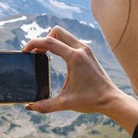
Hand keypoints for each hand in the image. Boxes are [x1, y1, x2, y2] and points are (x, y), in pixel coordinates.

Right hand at [23, 26, 137, 132]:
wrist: (111, 100)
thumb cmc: (91, 101)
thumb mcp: (65, 103)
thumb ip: (45, 105)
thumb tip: (29, 106)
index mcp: (74, 57)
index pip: (49, 41)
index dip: (33, 44)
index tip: (25, 51)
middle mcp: (81, 49)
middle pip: (56, 31)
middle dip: (43, 39)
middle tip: (36, 53)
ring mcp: (86, 49)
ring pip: (64, 34)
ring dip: (52, 40)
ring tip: (44, 54)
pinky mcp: (88, 53)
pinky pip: (70, 41)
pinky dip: (60, 44)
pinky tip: (56, 57)